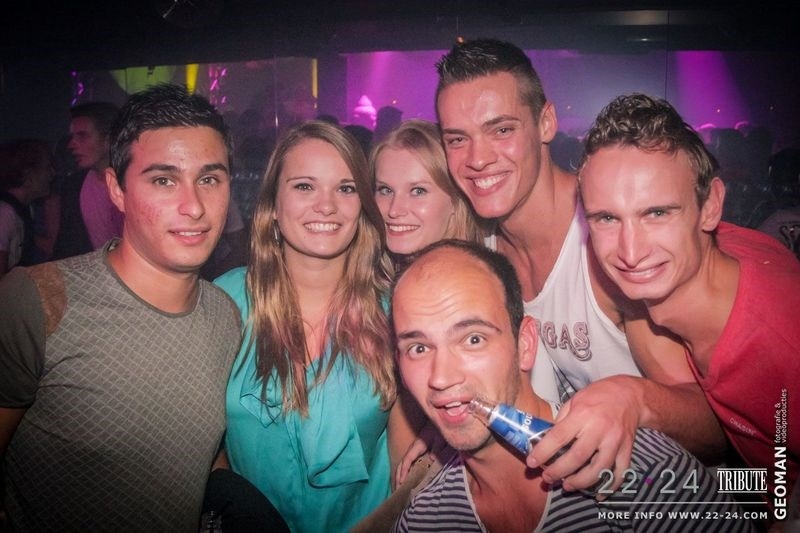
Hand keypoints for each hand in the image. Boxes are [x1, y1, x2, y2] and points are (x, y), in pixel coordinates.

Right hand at [394, 420, 446, 487]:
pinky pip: (408, 463)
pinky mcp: (417, 452)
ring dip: (400, 475)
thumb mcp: (441, 438)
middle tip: (398, 490)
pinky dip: (405, 472)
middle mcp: (413, 449)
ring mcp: (414, 450)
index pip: (407, 459)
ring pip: (403, 463)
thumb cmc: (439, 429)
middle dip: (398, 476)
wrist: (439, 421)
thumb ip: (437, 448)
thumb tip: (431, 460)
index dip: (404, 471)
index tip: (402, 482)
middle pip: (402, 463)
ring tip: (399, 488)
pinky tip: (406, 480)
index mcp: (417, 445)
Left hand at [526, 375, 640, 494]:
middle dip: (559, 471)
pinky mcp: (627, 449)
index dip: (543, 452)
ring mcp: (615, 441)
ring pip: (598, 469)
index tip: (532, 462)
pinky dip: (610, 486)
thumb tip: (548, 439)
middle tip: (547, 478)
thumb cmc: (598, 396)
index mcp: (582, 414)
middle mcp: (599, 429)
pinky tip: (598, 494)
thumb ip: (562, 420)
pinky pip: (620, 472)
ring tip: (567, 486)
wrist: (630, 395)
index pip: (558, 437)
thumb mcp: (575, 400)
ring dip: (581, 482)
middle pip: (577, 457)